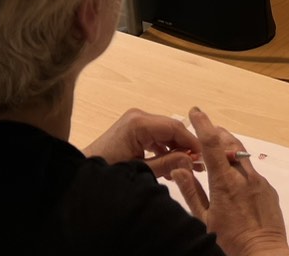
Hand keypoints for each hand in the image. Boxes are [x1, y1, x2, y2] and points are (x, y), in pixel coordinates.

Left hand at [83, 108, 201, 171]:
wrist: (83, 172)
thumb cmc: (108, 171)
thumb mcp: (140, 170)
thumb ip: (167, 164)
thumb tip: (192, 161)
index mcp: (139, 123)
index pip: (174, 127)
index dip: (191, 142)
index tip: (204, 157)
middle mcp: (138, 116)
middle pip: (171, 129)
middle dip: (186, 146)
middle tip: (200, 165)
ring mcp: (135, 120)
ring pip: (165, 132)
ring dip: (177, 149)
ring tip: (190, 167)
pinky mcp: (133, 128)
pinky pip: (156, 136)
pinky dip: (165, 149)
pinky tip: (174, 164)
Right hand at [168, 107, 288, 255]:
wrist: (263, 255)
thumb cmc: (230, 242)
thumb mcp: (204, 220)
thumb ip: (192, 191)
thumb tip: (179, 168)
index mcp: (224, 182)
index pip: (212, 144)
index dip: (203, 124)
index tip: (196, 111)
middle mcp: (243, 177)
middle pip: (230, 143)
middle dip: (216, 133)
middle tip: (205, 130)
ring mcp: (259, 182)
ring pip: (242, 156)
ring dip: (229, 148)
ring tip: (218, 150)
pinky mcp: (268, 189)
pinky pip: (252, 172)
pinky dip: (240, 169)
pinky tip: (235, 182)